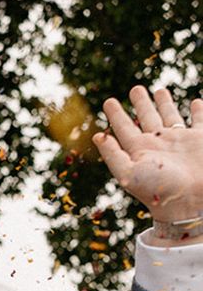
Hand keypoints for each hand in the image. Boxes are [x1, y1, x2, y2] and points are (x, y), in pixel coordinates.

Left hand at [94, 86, 202, 222]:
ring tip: (159, 90)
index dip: (116, 114)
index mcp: (139, 150)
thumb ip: (113, 155)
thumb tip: (98, 136)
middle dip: (141, 103)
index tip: (109, 101)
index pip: (123, 128)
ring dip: (165, 103)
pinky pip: (199, 121)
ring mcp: (180, 141)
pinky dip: (198, 111)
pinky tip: (196, 102)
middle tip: (136, 89)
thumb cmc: (158, 189)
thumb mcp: (128, 173)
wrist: (191, 201)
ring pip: (170, 116)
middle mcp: (158, 144)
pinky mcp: (201, 140)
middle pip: (147, 118)